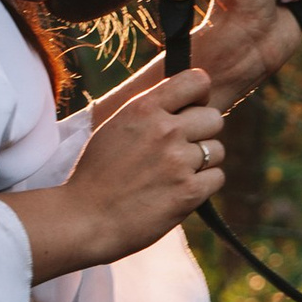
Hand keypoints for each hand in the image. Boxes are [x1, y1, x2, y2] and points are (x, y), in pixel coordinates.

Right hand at [0, 66, 226, 277]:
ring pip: (217, 150)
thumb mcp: (116, 127)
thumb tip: (184, 104)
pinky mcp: (189, 191)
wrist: (84, 220)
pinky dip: (203, 186)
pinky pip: (217, 177)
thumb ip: (149, 112)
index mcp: (143, 108)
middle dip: (203, 133)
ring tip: (173, 175)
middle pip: (214, 118)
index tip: (191, 110)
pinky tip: (179, 191)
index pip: (197, 81)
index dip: (200, 96)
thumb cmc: (96, 175)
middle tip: (181, 151)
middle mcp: (165, 130)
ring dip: (203, 163)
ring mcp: (179, 161)